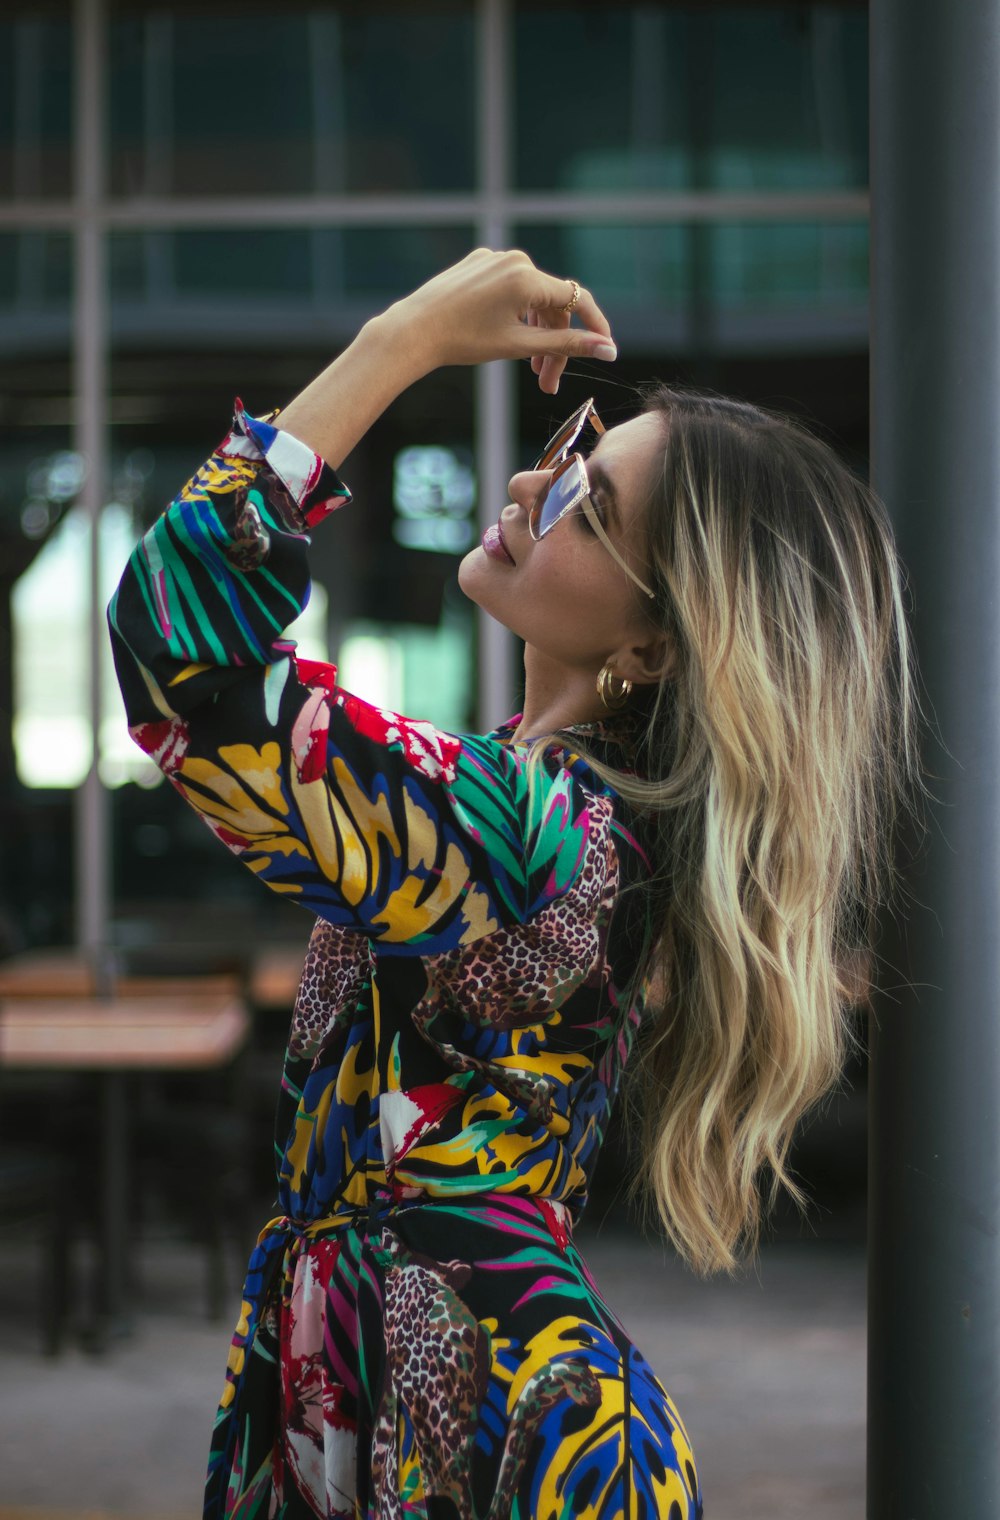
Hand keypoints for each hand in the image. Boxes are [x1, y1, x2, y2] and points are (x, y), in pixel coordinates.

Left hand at [378, 248, 616, 393]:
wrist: (414, 330)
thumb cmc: (464, 340)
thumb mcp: (520, 345)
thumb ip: (567, 344)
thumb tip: (608, 349)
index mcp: (527, 277)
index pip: (577, 299)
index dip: (595, 326)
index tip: (606, 349)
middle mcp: (514, 260)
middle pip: (552, 304)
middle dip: (556, 344)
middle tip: (548, 382)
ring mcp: (494, 259)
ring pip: (531, 298)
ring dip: (537, 333)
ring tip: (531, 369)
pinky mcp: (477, 264)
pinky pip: (510, 289)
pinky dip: (517, 316)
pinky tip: (507, 339)